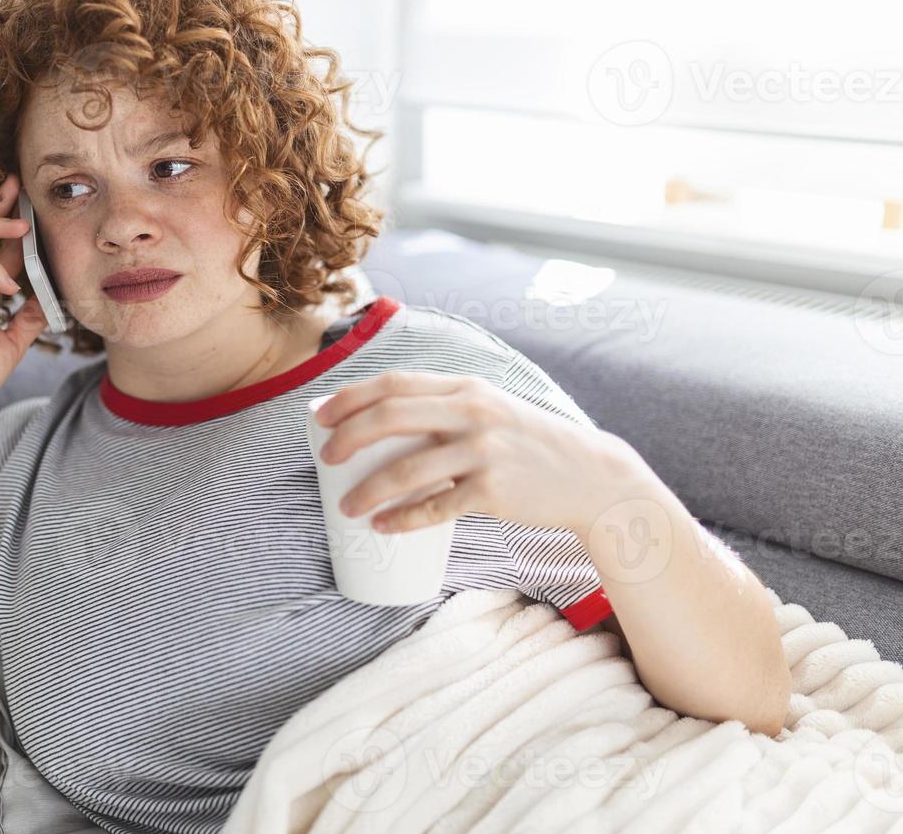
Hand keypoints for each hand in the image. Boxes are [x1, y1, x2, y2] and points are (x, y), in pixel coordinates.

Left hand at [313, 370, 635, 534]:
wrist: (588, 475)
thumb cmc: (525, 443)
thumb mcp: (488, 409)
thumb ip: (442, 408)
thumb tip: (377, 420)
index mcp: (464, 388)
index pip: (393, 384)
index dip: (350, 398)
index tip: (320, 417)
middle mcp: (472, 413)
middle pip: (390, 418)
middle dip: (348, 438)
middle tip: (327, 460)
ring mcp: (483, 452)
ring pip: (407, 469)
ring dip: (368, 490)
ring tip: (347, 507)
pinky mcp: (493, 492)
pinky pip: (435, 508)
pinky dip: (403, 518)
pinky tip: (382, 525)